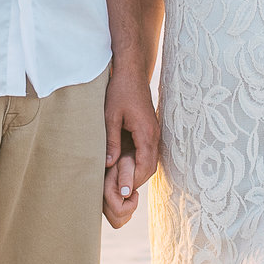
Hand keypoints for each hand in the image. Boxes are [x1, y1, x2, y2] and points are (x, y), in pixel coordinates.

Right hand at [103, 155, 138, 228]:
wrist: (117, 156)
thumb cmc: (124, 158)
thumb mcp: (127, 164)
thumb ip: (126, 177)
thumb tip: (125, 193)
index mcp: (104, 191)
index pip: (119, 212)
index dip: (131, 204)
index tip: (135, 191)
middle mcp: (99, 200)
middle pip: (117, 222)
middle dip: (129, 210)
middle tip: (132, 194)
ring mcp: (101, 204)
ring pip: (117, 222)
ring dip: (127, 210)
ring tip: (128, 193)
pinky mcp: (104, 204)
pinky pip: (116, 217)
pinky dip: (124, 210)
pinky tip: (124, 196)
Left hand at [104, 79, 159, 210]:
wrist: (131, 72)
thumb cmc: (120, 90)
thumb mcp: (110, 116)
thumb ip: (111, 140)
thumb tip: (109, 164)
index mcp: (147, 132)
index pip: (145, 165)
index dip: (134, 180)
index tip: (121, 192)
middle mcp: (154, 135)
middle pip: (150, 167)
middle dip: (136, 180)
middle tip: (120, 192)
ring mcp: (153, 132)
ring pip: (150, 161)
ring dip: (138, 173)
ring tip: (121, 182)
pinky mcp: (149, 129)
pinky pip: (147, 152)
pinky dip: (139, 163)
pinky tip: (125, 166)